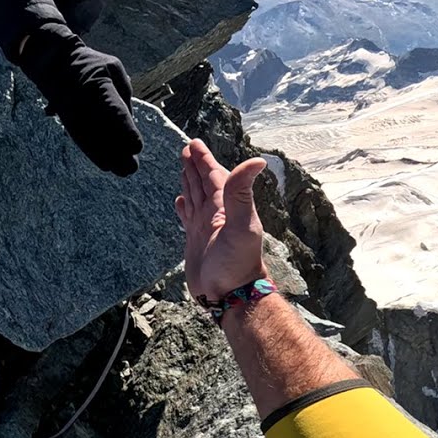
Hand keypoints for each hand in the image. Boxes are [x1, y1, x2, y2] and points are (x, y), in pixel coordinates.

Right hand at [18, 24, 142, 175]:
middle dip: (118, 152)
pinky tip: (105, 164)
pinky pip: (80, 139)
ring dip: (106, 158)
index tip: (136, 147)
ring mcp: (74, 113)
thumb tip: (129, 120)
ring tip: (122, 171)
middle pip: (102, 132)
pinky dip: (93, 153)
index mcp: (99, 86)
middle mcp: (84, 103)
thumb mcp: (113, 68)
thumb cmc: (91, 64)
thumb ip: (124, 92)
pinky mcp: (67, 120)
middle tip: (132, 168)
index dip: (125, 130)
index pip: (114, 111)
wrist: (53, 61)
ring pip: (91, 141)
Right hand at [174, 139, 268, 299]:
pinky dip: (183, 207)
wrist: (231, 294)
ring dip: (189, 181)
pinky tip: (179, 202)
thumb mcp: (240, 225)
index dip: (204, 159)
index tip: (194, 143)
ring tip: (184, 168)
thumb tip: (258, 160)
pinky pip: (187, 217)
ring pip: (195, 196)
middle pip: (203, 182)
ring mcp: (205, 227)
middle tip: (187, 149)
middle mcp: (215, 213)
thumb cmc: (237, 262)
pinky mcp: (195, 241)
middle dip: (195, 165)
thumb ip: (241, 193)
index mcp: (225, 206)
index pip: (213, 175)